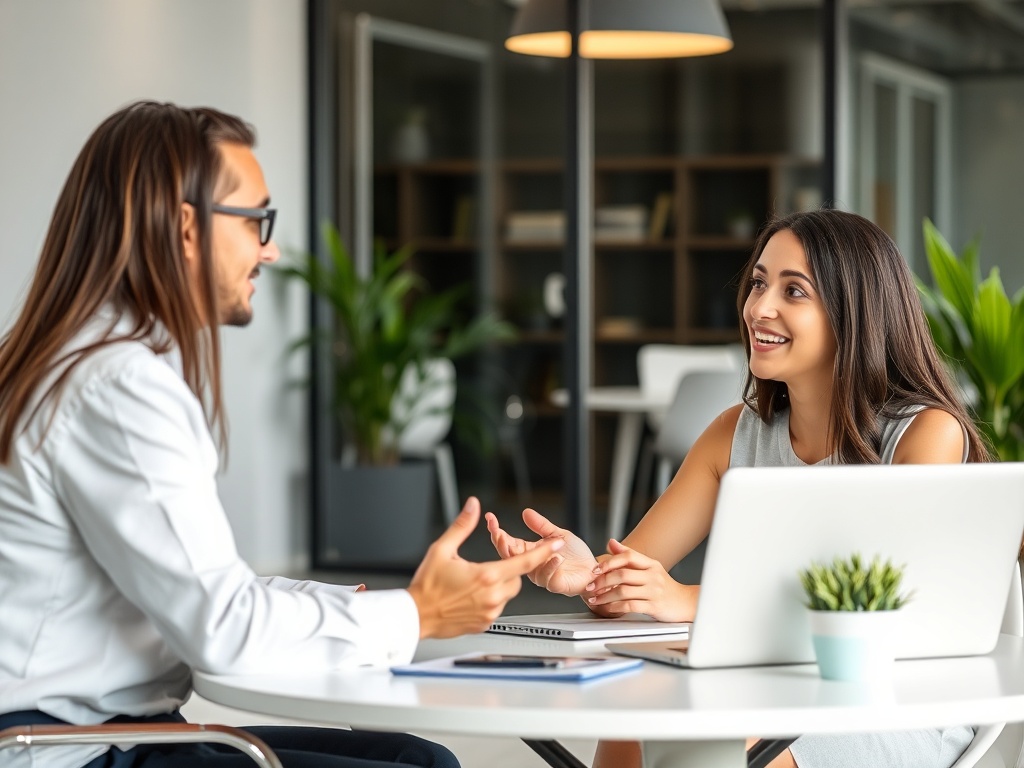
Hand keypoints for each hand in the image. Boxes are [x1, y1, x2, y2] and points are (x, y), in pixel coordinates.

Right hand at [408, 497, 564, 638]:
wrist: (415, 616)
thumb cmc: (426, 586)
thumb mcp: (442, 549)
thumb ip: (462, 526)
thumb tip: (473, 506)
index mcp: (486, 575)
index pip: (524, 561)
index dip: (543, 551)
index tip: (556, 543)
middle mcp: (492, 596)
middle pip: (515, 578)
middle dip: (507, 570)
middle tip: (484, 567)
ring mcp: (489, 612)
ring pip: (506, 594)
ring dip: (498, 586)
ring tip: (472, 583)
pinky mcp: (484, 623)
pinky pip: (496, 608)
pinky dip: (489, 600)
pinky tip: (469, 597)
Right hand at [485, 508, 597, 596]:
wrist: (594, 569)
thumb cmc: (575, 555)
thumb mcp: (557, 534)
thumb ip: (541, 525)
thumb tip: (526, 512)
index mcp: (529, 551)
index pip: (508, 542)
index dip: (497, 531)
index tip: (490, 519)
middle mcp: (531, 565)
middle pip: (510, 556)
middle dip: (501, 544)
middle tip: (497, 533)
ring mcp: (541, 576)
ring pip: (526, 567)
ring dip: (520, 554)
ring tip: (517, 541)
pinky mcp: (554, 584)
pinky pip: (548, 577)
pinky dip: (551, 566)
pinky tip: (556, 556)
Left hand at [584, 539, 696, 622]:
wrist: (685, 602)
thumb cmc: (664, 586)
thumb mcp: (649, 568)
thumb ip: (630, 557)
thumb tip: (611, 542)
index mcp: (651, 564)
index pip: (629, 556)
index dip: (609, 561)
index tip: (595, 569)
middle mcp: (653, 576)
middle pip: (623, 574)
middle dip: (602, 581)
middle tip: (590, 586)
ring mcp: (654, 591)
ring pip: (624, 591)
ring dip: (605, 596)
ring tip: (594, 599)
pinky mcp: (655, 607)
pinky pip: (631, 606)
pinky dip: (616, 607)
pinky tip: (608, 608)